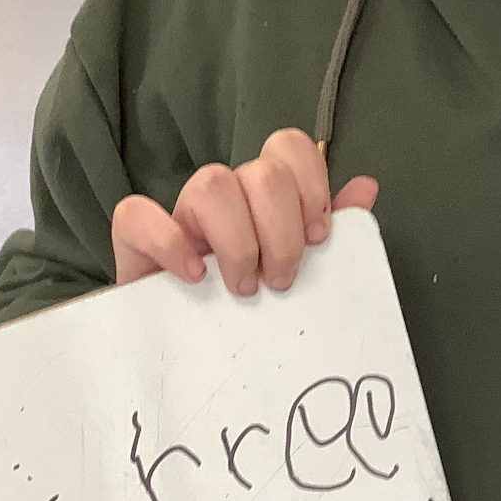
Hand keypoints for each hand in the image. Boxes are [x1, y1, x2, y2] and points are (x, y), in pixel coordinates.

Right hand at [111, 129, 378, 293]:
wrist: (183, 353)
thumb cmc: (247, 306)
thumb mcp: (295, 268)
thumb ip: (331, 228)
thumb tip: (367, 187)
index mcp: (263, 195)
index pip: (288, 147)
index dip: (311, 184)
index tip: (318, 237)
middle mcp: (223, 195)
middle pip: (260, 172)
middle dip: (281, 230)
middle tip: (281, 280)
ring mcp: (177, 213)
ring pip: (210, 184)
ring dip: (238, 241)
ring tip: (243, 288)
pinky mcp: (134, 240)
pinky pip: (137, 215)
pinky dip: (170, 243)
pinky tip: (194, 278)